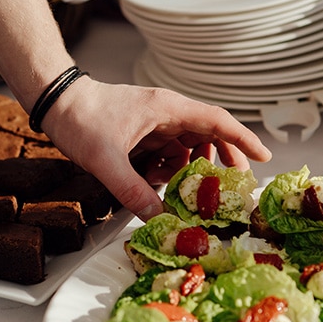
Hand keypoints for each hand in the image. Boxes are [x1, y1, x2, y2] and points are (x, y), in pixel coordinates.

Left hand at [41, 76, 271, 220]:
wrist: (57, 102)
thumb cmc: (82, 119)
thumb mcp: (106, 159)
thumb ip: (132, 191)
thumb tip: (159, 219)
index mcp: (166, 109)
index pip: (216, 120)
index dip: (243, 138)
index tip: (264, 156)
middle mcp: (166, 113)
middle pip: (208, 134)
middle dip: (221, 159)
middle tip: (229, 187)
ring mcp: (156, 122)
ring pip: (187, 145)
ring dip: (189, 168)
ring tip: (184, 189)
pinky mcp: (144, 131)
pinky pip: (168, 150)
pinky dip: (168, 168)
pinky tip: (155, 180)